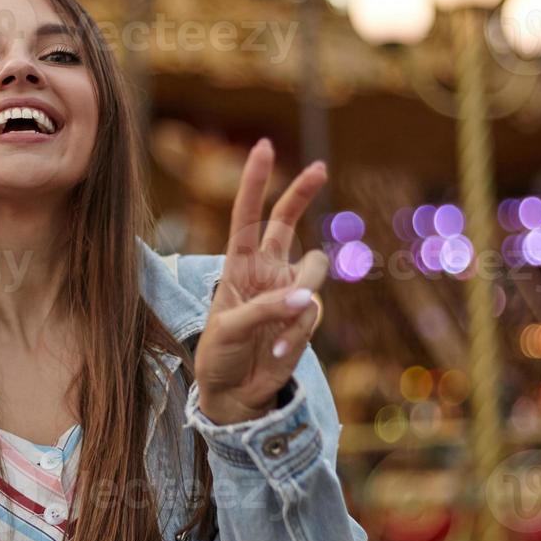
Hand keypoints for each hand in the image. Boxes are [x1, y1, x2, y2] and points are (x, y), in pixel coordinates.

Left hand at [193, 139, 328, 426]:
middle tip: (321, 167)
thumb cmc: (219, 355)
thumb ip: (265, 310)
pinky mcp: (306, 317)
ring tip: (274, 333)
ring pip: (314, 269)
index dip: (256, 182)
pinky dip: (295, 333)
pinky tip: (276, 352)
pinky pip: (312, 312)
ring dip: (298, 297)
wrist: (235, 393)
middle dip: (302, 192)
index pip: (248, 216)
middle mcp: (267, 270)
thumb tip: (306, 298)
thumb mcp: (229, 329)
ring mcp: (290, 291)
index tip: (265, 147)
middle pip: (288, 221)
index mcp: (239, 264)